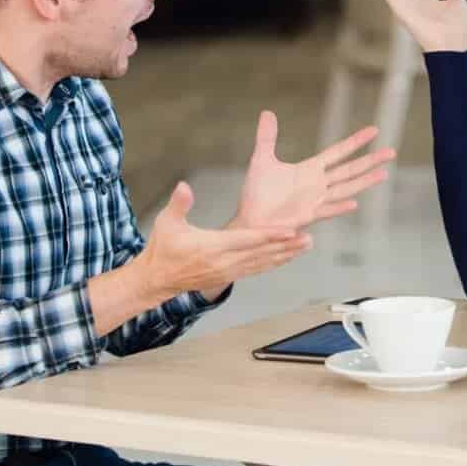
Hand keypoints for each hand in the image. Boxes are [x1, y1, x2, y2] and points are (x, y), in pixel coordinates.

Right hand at [136, 182, 311, 301]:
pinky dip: (274, 263)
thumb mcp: (166, 223)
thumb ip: (179, 204)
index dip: (270, 235)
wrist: (157, 278)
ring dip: (286, 255)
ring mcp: (228, 271)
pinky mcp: (229, 276)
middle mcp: (225, 262)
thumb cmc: (163, 249)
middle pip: (262, 253)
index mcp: (213, 247)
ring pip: (263, 263)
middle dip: (287, 245)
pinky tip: (288, 256)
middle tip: (309, 237)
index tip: (290, 230)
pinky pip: (257, 269)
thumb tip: (184, 186)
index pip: (248, 240)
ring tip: (307, 245)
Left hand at [232, 110, 394, 230]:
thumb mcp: (262, 160)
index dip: (356, 141)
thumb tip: (267, 112)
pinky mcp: (307, 216)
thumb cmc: (257, 195)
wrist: (251, 221)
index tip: (374, 130)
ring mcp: (315, 201)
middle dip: (370, 160)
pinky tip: (355, 203)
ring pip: (346, 188)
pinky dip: (340, 207)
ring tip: (384, 173)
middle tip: (392, 152)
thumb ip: (267, 137)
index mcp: (310, 170)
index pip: (339, 152)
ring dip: (364, 181)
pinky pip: (327, 210)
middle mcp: (317, 185)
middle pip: (350, 169)